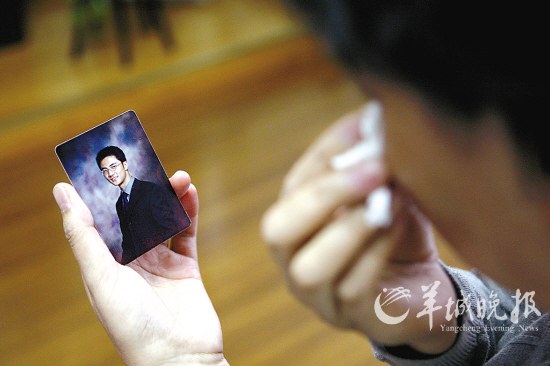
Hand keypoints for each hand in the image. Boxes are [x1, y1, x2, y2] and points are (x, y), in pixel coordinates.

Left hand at [53, 171, 227, 365]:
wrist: (179, 358)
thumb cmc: (132, 325)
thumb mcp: (100, 277)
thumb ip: (84, 235)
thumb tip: (62, 193)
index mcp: (104, 264)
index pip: (99, 220)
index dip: (101, 192)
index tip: (105, 162)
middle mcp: (130, 262)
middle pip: (134, 216)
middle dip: (139, 189)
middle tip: (147, 163)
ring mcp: (159, 264)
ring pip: (161, 220)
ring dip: (167, 196)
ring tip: (176, 176)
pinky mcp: (185, 267)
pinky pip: (186, 232)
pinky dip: (188, 211)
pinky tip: (189, 192)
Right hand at [261, 109, 456, 353]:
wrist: (422, 287)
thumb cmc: (394, 233)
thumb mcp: (384, 192)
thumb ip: (371, 160)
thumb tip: (373, 117)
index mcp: (297, 223)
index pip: (294, 186)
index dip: (326, 154)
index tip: (366, 126)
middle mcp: (294, 261)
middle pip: (278, 231)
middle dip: (326, 194)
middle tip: (375, 167)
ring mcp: (318, 295)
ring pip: (311, 267)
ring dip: (352, 226)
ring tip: (389, 200)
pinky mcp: (352, 316)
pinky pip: (354, 286)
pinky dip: (378, 249)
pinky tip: (401, 223)